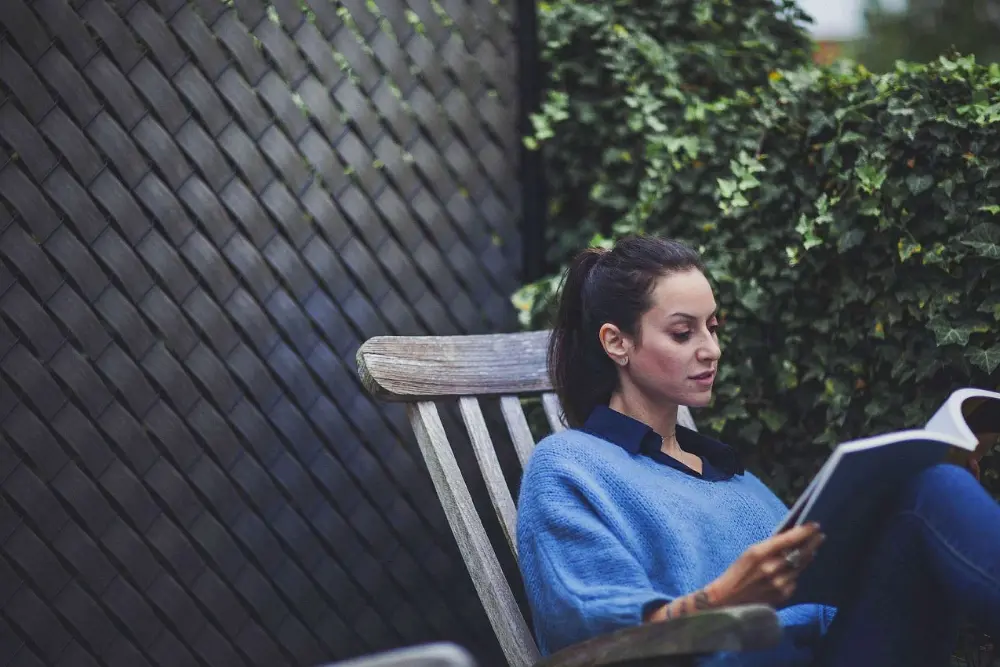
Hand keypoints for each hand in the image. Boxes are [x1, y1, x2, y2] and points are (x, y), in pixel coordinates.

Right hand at [706, 522, 824, 607]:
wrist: (727, 600)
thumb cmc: (737, 573)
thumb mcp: (749, 554)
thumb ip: (770, 547)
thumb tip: (791, 538)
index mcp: (759, 553)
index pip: (788, 539)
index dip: (804, 531)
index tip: (815, 525)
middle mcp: (771, 568)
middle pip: (800, 553)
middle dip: (813, 543)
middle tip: (820, 536)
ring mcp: (778, 583)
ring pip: (800, 567)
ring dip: (807, 557)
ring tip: (811, 550)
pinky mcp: (783, 595)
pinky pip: (795, 581)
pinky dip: (795, 574)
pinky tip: (792, 571)